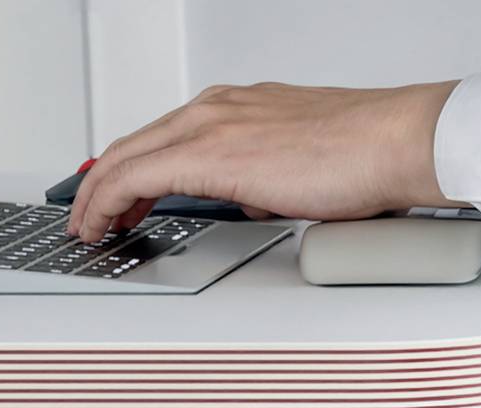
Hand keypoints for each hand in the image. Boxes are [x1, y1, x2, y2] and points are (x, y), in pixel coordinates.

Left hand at [69, 81, 454, 241]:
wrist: (393, 142)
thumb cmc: (367, 157)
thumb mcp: (303, 170)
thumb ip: (269, 182)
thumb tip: (258, 204)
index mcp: (237, 110)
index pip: (166, 139)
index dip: (133, 172)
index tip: (122, 200)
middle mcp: (215, 109)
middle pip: (135, 144)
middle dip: (102, 183)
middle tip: (89, 215)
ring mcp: (209, 125)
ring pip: (126, 157)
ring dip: (98, 194)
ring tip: (88, 226)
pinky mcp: (208, 153)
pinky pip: (135, 176)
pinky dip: (108, 199)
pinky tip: (102, 222)